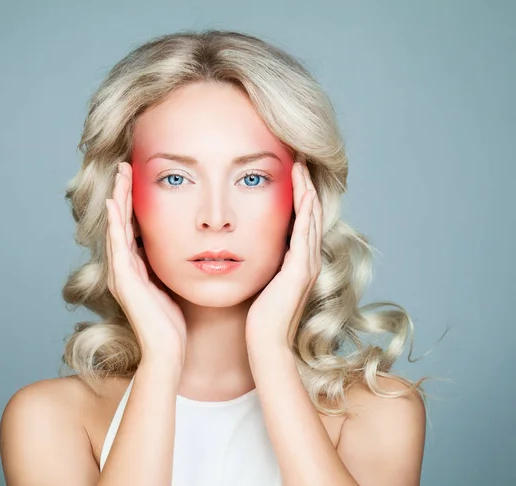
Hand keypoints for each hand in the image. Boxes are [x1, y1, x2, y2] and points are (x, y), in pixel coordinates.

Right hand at [106, 162, 186, 365]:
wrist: (168, 350)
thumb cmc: (172, 322)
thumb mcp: (172, 285)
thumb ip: (169, 266)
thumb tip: (184, 247)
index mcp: (135, 268)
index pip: (131, 226)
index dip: (132, 201)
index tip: (138, 177)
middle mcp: (123, 268)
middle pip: (120, 221)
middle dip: (122, 193)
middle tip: (125, 166)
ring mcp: (121, 274)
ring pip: (116, 227)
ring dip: (117, 199)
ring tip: (120, 175)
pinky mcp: (124, 281)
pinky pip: (118, 245)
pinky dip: (115, 223)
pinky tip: (114, 203)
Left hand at [245, 160, 322, 351]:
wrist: (265, 343)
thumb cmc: (260, 317)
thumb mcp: (263, 281)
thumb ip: (265, 263)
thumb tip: (250, 245)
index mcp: (300, 261)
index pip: (303, 219)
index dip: (300, 193)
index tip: (291, 170)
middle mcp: (309, 259)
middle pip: (311, 211)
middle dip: (306, 183)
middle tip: (300, 157)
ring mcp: (307, 264)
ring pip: (311, 216)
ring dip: (307, 188)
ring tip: (301, 164)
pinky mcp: (300, 270)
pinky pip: (304, 232)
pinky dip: (305, 209)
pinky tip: (302, 191)